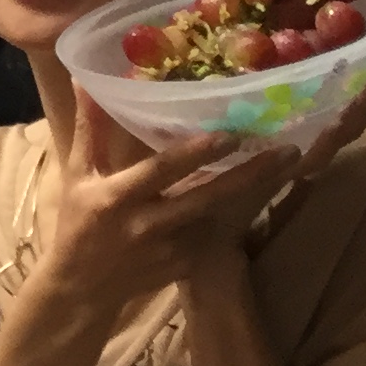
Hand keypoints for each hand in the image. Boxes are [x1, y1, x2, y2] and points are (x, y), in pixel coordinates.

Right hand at [39, 92, 309, 305]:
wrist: (81, 286)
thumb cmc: (77, 221)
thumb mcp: (77, 174)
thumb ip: (90, 129)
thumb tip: (85, 79)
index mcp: (116, 198)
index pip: (161, 172)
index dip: (195, 154)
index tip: (229, 135)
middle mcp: (146, 224)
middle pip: (205, 197)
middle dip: (248, 175)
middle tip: (287, 150)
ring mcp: (168, 249)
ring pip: (218, 215)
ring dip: (253, 191)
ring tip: (285, 163)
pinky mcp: (184, 266)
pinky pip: (212, 235)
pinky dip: (233, 214)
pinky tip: (258, 192)